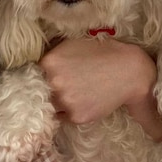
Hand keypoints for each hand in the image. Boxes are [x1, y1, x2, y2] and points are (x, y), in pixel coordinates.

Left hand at [38, 37, 161, 139]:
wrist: (130, 71)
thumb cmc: (104, 53)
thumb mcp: (74, 44)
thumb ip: (53, 53)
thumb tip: (36, 64)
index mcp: (49, 62)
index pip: (31, 75)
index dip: (38, 77)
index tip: (44, 79)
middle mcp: (53, 83)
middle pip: (39, 92)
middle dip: (50, 89)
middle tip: (65, 84)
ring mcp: (65, 102)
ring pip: (51, 106)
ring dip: (59, 102)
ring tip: (77, 92)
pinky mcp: (77, 117)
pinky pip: (65, 117)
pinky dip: (72, 110)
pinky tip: (86, 100)